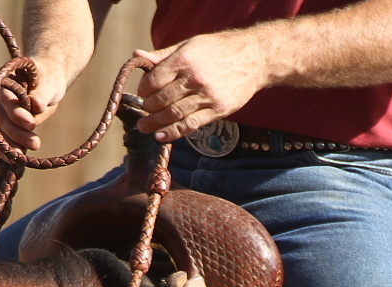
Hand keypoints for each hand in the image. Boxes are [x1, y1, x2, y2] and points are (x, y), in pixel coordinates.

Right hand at [0, 54, 69, 150]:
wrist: (47, 82)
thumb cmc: (48, 78)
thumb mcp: (48, 83)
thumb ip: (40, 94)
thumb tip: (36, 105)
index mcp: (6, 83)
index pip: (7, 100)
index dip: (17, 114)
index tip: (31, 124)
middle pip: (2, 120)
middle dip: (16, 134)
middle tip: (36, 144)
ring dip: (11, 146)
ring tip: (24, 157)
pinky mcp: (5, 127)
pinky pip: (1, 141)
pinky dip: (7, 151)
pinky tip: (16, 160)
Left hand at [134, 29, 270, 141]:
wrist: (254, 58)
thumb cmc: (219, 50)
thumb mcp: (190, 44)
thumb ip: (163, 55)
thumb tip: (137, 56)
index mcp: (185, 59)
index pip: (153, 80)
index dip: (143, 89)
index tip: (142, 93)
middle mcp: (194, 78)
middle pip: (161, 100)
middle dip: (147, 108)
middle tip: (143, 112)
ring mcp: (207, 96)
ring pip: (173, 115)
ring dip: (155, 124)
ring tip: (145, 127)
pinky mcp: (218, 110)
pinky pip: (190, 125)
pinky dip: (173, 133)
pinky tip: (161, 136)